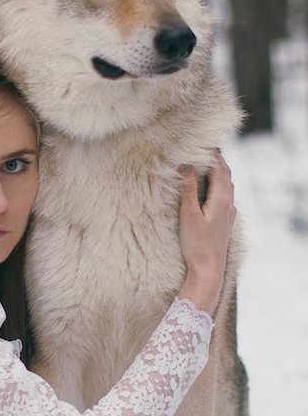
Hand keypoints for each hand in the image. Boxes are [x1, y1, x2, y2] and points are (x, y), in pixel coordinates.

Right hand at [177, 153, 235, 313]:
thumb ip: (187, 189)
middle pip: (225, 176)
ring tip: (204, 166)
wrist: (208, 272)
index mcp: (222, 200)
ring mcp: (228, 215)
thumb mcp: (188, 214)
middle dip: (216, 162)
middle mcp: (229, 205)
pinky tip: (208, 191)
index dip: (213, 154)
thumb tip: (186, 165)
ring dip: (217, 174)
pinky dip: (217, 187)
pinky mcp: (224, 224)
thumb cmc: (197, 245)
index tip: (202, 142)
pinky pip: (224, 197)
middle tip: (202, 150)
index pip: (220, 169)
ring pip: (226, 187)